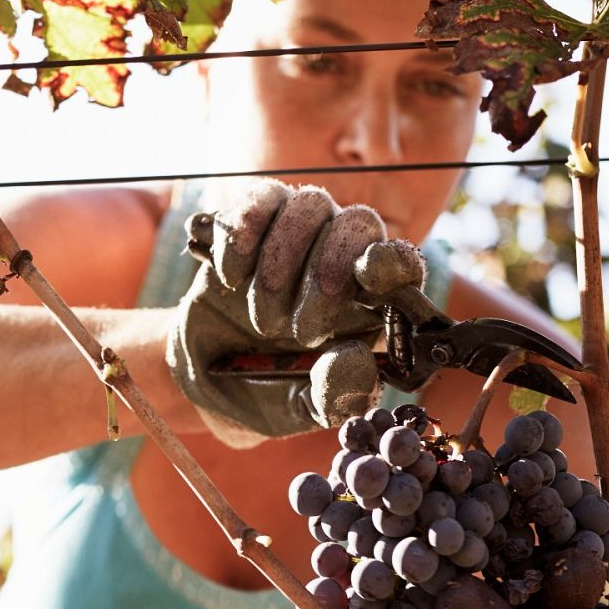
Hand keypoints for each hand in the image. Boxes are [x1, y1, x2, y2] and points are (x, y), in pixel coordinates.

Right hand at [165, 179, 427, 444]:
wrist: (206, 379)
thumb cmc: (268, 392)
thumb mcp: (302, 409)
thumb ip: (335, 394)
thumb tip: (356, 358)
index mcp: (369, 305)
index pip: (401, 263)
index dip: (392, 261)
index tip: (371, 274)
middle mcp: (340, 260)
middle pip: (359, 222)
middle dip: (328, 270)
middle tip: (300, 331)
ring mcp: (298, 236)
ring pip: (310, 204)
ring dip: (280, 262)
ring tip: (260, 319)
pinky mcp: (253, 223)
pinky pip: (261, 199)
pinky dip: (244, 234)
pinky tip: (231, 276)